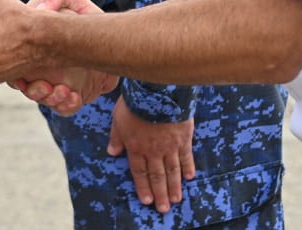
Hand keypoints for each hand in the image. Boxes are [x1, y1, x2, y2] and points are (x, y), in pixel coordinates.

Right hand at [11, 0, 116, 112]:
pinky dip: (65, 106)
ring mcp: (54, 81)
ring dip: (49, 98)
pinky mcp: (71, 94)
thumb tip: (40, 9)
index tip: (24, 75)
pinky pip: (63, 107)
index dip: (15, 71)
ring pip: (43, 98)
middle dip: (34, 90)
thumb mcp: (73, 0)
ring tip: (64, 92)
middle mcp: (39, 66)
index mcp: (33, 44)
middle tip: (47, 87)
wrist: (115, 38)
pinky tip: (74, 97)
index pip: (13, 60)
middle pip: (24, 85)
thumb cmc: (87, 17)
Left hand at [109, 99, 195, 213]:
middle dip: (160, 194)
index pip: (139, 172)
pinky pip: (186, 156)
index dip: (143, 187)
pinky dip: (188, 167)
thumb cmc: (135, 102)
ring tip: (176, 199)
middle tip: (164, 209)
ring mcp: (170, 145)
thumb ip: (116, 137)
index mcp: (136, 147)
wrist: (157, 91)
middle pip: (157, 176)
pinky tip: (189, 177)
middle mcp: (153, 150)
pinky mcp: (184, 137)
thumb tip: (112, 152)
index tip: (147, 201)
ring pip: (172, 170)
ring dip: (174, 186)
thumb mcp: (118, 118)